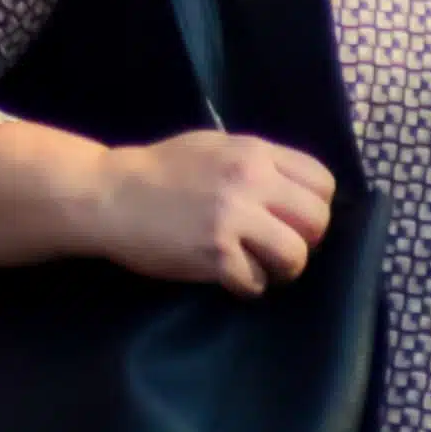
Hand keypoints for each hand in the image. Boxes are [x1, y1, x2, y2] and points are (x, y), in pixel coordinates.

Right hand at [90, 130, 337, 295]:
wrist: (108, 194)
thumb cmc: (159, 170)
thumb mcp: (213, 147)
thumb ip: (257, 163)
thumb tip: (298, 192)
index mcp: (253, 153)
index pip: (322, 182)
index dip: (312, 204)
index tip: (290, 216)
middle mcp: (249, 181)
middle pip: (316, 221)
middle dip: (302, 239)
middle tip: (274, 244)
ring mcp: (232, 219)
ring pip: (295, 256)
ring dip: (279, 267)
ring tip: (255, 264)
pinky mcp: (215, 254)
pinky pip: (257, 282)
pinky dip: (245, 284)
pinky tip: (226, 274)